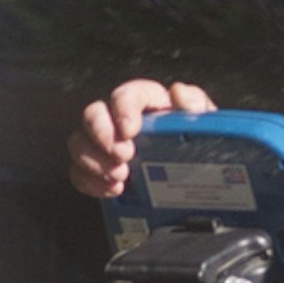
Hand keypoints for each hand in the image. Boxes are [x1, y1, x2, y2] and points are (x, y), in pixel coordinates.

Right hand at [70, 77, 211, 197]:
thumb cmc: (199, 146)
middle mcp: (120, 120)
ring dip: (93, 160)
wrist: (197, 183)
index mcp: (148, 104)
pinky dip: (89, 182)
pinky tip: (113, 190)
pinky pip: (78, 172)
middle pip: (93, 114)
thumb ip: (195, 105)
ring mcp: (106, 145)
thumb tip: (178, 92)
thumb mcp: (205, 124)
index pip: (127, 95)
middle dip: (102, 135)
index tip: (129, 130)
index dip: (123, 108)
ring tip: (120, 176)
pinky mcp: (99, 170)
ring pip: (79, 142)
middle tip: (124, 156)